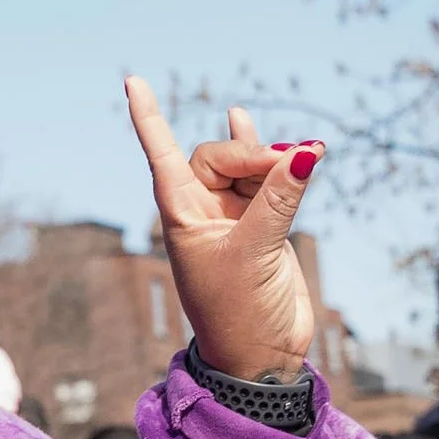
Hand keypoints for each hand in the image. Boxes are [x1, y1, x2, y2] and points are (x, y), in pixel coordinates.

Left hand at [124, 81, 322, 380]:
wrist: (260, 357)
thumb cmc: (240, 313)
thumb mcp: (257, 253)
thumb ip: (280, 199)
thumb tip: (307, 152)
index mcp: (181, 215)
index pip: (161, 154)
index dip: (148, 118)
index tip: (132, 81)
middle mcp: (201, 211)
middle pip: (219, 158)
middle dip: (251, 155)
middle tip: (288, 167)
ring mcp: (232, 217)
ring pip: (248, 168)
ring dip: (270, 159)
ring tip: (304, 154)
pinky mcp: (262, 225)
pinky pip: (263, 180)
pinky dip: (266, 155)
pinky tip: (244, 119)